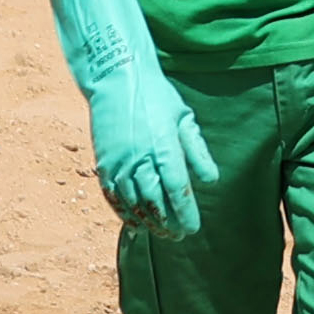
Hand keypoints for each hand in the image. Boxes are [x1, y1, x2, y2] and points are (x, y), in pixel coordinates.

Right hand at [50, 0, 217, 238]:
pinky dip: (123, 212)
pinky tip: (133, 222)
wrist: (118, 78)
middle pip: (155, 202)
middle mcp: (140, 160)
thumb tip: (210, 180)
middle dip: (168, 222)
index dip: (185, 213)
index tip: (192, 227)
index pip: (177, 191)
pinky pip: (112, 195)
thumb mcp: (184, 119)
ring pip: (133, 203)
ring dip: (147, 221)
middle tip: (178, 235)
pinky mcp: (103, 162)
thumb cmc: (157, 96)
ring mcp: (119, 163)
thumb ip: (197, 151)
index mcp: (164, 148)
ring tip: (160, 232)